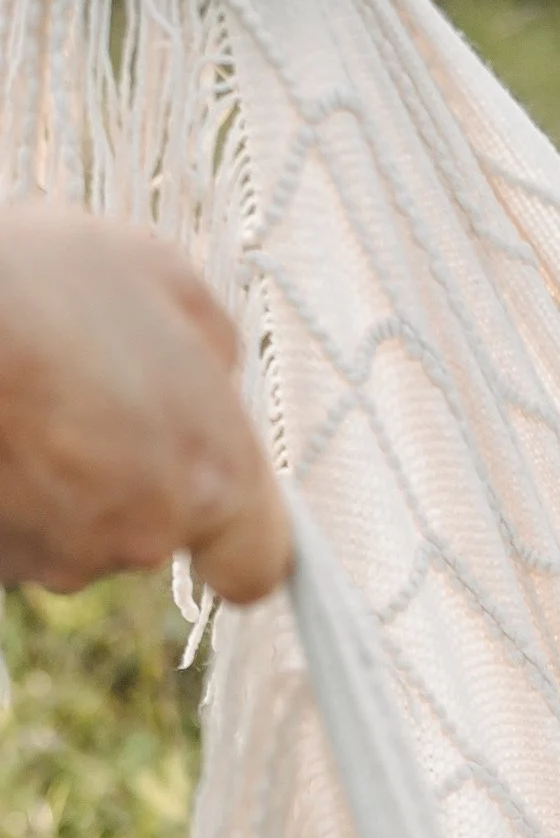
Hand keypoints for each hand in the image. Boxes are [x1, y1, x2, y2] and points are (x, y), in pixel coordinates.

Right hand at [0, 210, 287, 599]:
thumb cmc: (35, 284)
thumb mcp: (155, 273)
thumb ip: (212, 343)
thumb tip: (216, 378)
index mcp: (213, 478)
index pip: (257, 565)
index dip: (237, 534)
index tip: (211, 495)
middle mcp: (142, 537)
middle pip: (154, 530)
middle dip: (129, 472)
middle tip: (80, 387)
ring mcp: (58, 556)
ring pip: (77, 530)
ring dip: (59, 474)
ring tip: (23, 389)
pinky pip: (16, 528)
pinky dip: (9, 484)